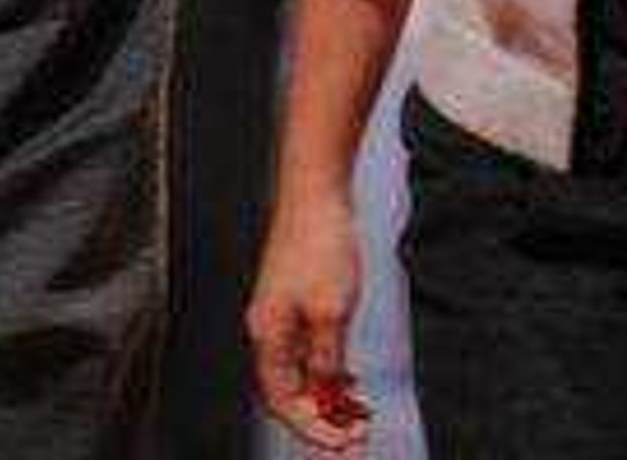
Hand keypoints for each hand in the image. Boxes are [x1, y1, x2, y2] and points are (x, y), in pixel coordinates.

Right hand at [247, 185, 371, 451]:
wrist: (316, 192)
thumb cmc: (319, 242)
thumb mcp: (331, 310)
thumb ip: (327, 357)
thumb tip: (327, 391)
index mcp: (268, 336)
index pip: (283, 402)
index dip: (313, 427)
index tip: (344, 442)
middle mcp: (268, 330)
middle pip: (289, 392)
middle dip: (322, 417)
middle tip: (356, 434)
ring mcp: (280, 315)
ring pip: (300, 373)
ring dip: (327, 396)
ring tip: (358, 412)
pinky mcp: (294, 300)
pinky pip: (307, 351)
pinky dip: (328, 369)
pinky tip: (349, 377)